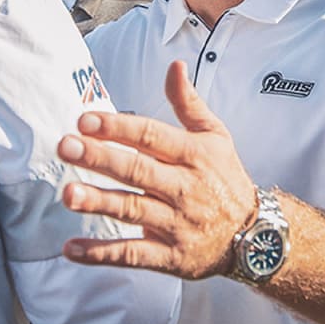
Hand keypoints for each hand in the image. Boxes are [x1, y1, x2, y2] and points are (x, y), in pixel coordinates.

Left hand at [58, 60, 256, 279]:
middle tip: (67, 146)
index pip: (151, 136)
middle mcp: (185, 188)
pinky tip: (71, 248)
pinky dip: (101, 254)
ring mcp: (178, 224)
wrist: (257, 237)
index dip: (118, 127)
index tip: (86, 120)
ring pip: (133, 211)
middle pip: (138, 171)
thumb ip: (188, 103)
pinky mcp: (172, 257)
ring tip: (68, 194)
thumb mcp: (216, 137)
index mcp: (193, 155)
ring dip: (99, 202)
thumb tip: (174, 66)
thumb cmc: (226, 180)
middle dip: (100, 158)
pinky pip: (134, 255)